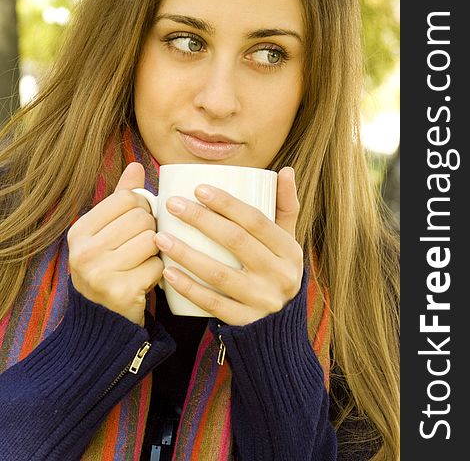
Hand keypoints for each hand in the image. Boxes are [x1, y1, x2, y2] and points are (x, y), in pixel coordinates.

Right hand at [68, 163, 163, 325]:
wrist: (103, 323)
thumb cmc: (110, 269)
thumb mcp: (108, 232)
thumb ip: (121, 199)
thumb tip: (137, 166)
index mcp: (79, 230)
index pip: (127, 198)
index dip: (143, 208)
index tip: (139, 223)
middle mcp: (84, 250)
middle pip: (142, 218)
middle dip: (151, 230)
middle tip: (143, 246)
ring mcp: (100, 273)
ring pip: (153, 240)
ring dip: (156, 253)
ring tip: (142, 263)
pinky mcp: (121, 292)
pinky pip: (158, 266)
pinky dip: (158, 273)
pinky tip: (145, 281)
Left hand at [155, 167, 303, 324]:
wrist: (280, 327)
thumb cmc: (277, 271)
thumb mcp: (288, 241)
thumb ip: (286, 207)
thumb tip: (286, 169)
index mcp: (289, 250)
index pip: (256, 220)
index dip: (227, 203)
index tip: (198, 188)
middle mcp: (280, 275)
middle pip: (236, 241)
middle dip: (201, 220)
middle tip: (172, 204)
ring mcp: (262, 301)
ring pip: (219, 274)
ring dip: (187, 254)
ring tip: (160, 237)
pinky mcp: (244, 322)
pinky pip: (212, 304)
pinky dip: (189, 288)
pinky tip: (168, 273)